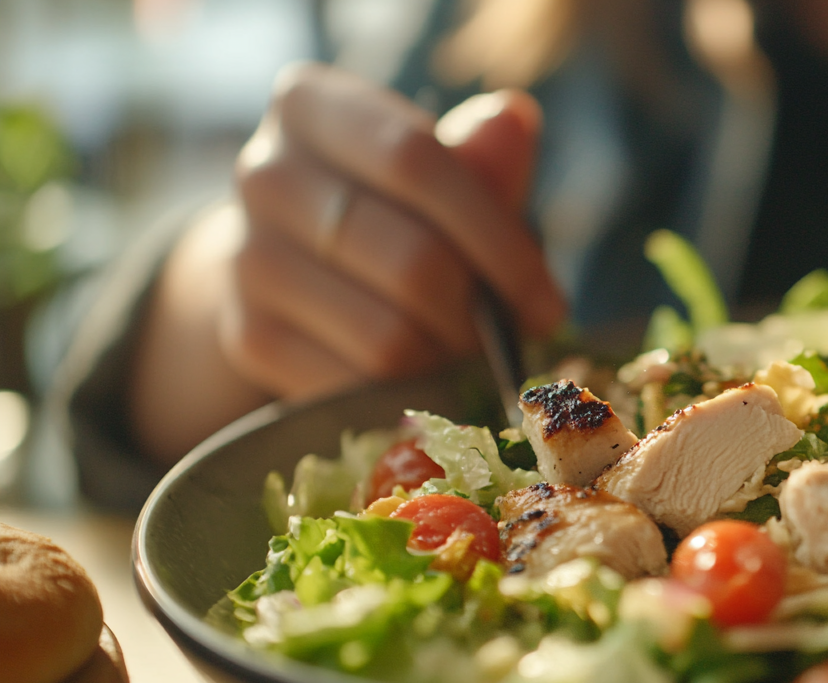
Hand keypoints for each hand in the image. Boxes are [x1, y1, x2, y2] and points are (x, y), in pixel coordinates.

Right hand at [129, 64, 565, 464]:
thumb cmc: (390, 209)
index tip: (549, 304)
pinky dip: (406, 398)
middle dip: (480, 314)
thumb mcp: (438, 174)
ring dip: (449, 362)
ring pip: (386, 335)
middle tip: (514, 339)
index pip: (416, 160)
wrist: (291, 266)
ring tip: (469, 356)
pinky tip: (425, 382)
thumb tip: (513, 119)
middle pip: (410, 259)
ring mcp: (246, 259)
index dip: (496, 238)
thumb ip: (479, 160)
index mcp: (309, 106)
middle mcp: (262, 174)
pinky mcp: (245, 336)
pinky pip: (354, 388)